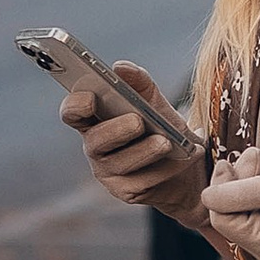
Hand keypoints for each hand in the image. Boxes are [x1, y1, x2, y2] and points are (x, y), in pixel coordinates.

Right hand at [61, 62, 206, 212]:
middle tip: (137, 120)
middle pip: (96, 141)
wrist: (187, 166)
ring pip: (120, 163)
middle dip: (116, 130)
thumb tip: (120, 67)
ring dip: (145, 151)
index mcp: (95, 120)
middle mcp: (96, 147)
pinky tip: (182, 158)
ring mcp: (109, 172)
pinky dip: (165, 169)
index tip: (90, 97)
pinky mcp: (127, 192)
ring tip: (166, 142)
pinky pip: (142, 182)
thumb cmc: (163, 128)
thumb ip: (138, 82)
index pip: (72, 113)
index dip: (76, 106)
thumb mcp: (154, 101)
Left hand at [202, 147, 259, 259]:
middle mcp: (258, 242)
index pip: (219, 216)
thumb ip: (238, 194)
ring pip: (235, 197)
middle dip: (238, 179)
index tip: (231, 165)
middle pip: (225, 206)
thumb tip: (207, 197)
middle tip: (259, 166)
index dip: (221, 188)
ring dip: (248, 174)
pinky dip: (256, 178)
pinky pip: (247, 195)